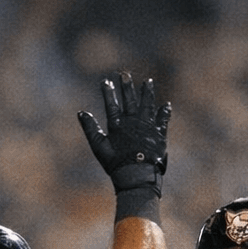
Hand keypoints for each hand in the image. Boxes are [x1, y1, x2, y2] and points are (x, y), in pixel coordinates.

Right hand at [78, 72, 170, 192]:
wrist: (137, 174)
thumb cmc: (116, 163)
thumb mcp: (99, 147)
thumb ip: (90, 129)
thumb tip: (81, 113)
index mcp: (118, 125)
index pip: (111, 105)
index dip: (108, 92)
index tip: (106, 81)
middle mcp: (133, 122)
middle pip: (130, 100)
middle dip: (127, 86)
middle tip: (125, 74)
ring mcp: (147, 126)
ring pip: (147, 105)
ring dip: (147, 93)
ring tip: (148, 81)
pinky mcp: (159, 134)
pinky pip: (163, 120)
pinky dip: (164, 112)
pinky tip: (167, 104)